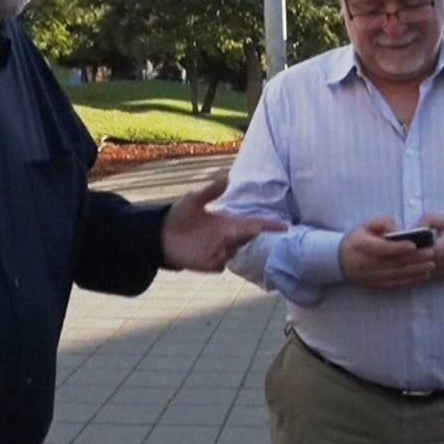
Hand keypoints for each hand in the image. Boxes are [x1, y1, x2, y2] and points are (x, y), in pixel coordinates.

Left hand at [162, 175, 287, 271]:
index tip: (284, 225)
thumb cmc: (179, 216)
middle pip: (251, 239)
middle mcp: (229, 238)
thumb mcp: (194, 199)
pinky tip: (216, 250)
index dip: (269, 225)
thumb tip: (228, 178)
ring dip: (238, 246)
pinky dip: (222, 258)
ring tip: (229, 237)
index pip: (254, 224)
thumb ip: (211, 191)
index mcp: (229, 222)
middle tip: (259, 231)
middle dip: (258, 236)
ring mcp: (221, 252)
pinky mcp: (211, 264)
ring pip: (240, 253)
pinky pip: (223, 264)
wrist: (159, 236)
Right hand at [338, 217, 435, 288]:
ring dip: (415, 271)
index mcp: (361, 246)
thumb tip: (398, 229)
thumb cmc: (357, 239)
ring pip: (396, 275)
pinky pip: (395, 284)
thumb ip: (383, 222)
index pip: (382, 248)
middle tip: (430, 253)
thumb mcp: (365, 225)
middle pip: (393, 262)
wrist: (339, 261)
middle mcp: (365, 263)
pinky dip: (410, 280)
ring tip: (431, 264)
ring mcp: (369, 276)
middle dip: (414, 259)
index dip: (398, 247)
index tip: (414, 245)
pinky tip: (422, 275)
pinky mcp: (374, 285)